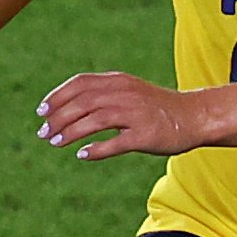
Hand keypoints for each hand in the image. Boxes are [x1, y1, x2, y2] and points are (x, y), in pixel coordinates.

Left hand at [37, 72, 206, 159]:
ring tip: (55, 143)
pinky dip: (96, 148)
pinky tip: (82, 154)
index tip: (41, 112)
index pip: (80, 84)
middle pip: (83, 102)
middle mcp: (125, 94)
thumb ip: (100, 96)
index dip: (57, 97)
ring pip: (95, 120)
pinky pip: (116, 142)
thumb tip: (63, 110)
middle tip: (43, 133)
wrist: (195, 116)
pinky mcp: (145, 135)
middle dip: (58, 118)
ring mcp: (136, 114)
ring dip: (70, 132)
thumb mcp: (127, 92)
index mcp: (118, 81)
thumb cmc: (155, 108)